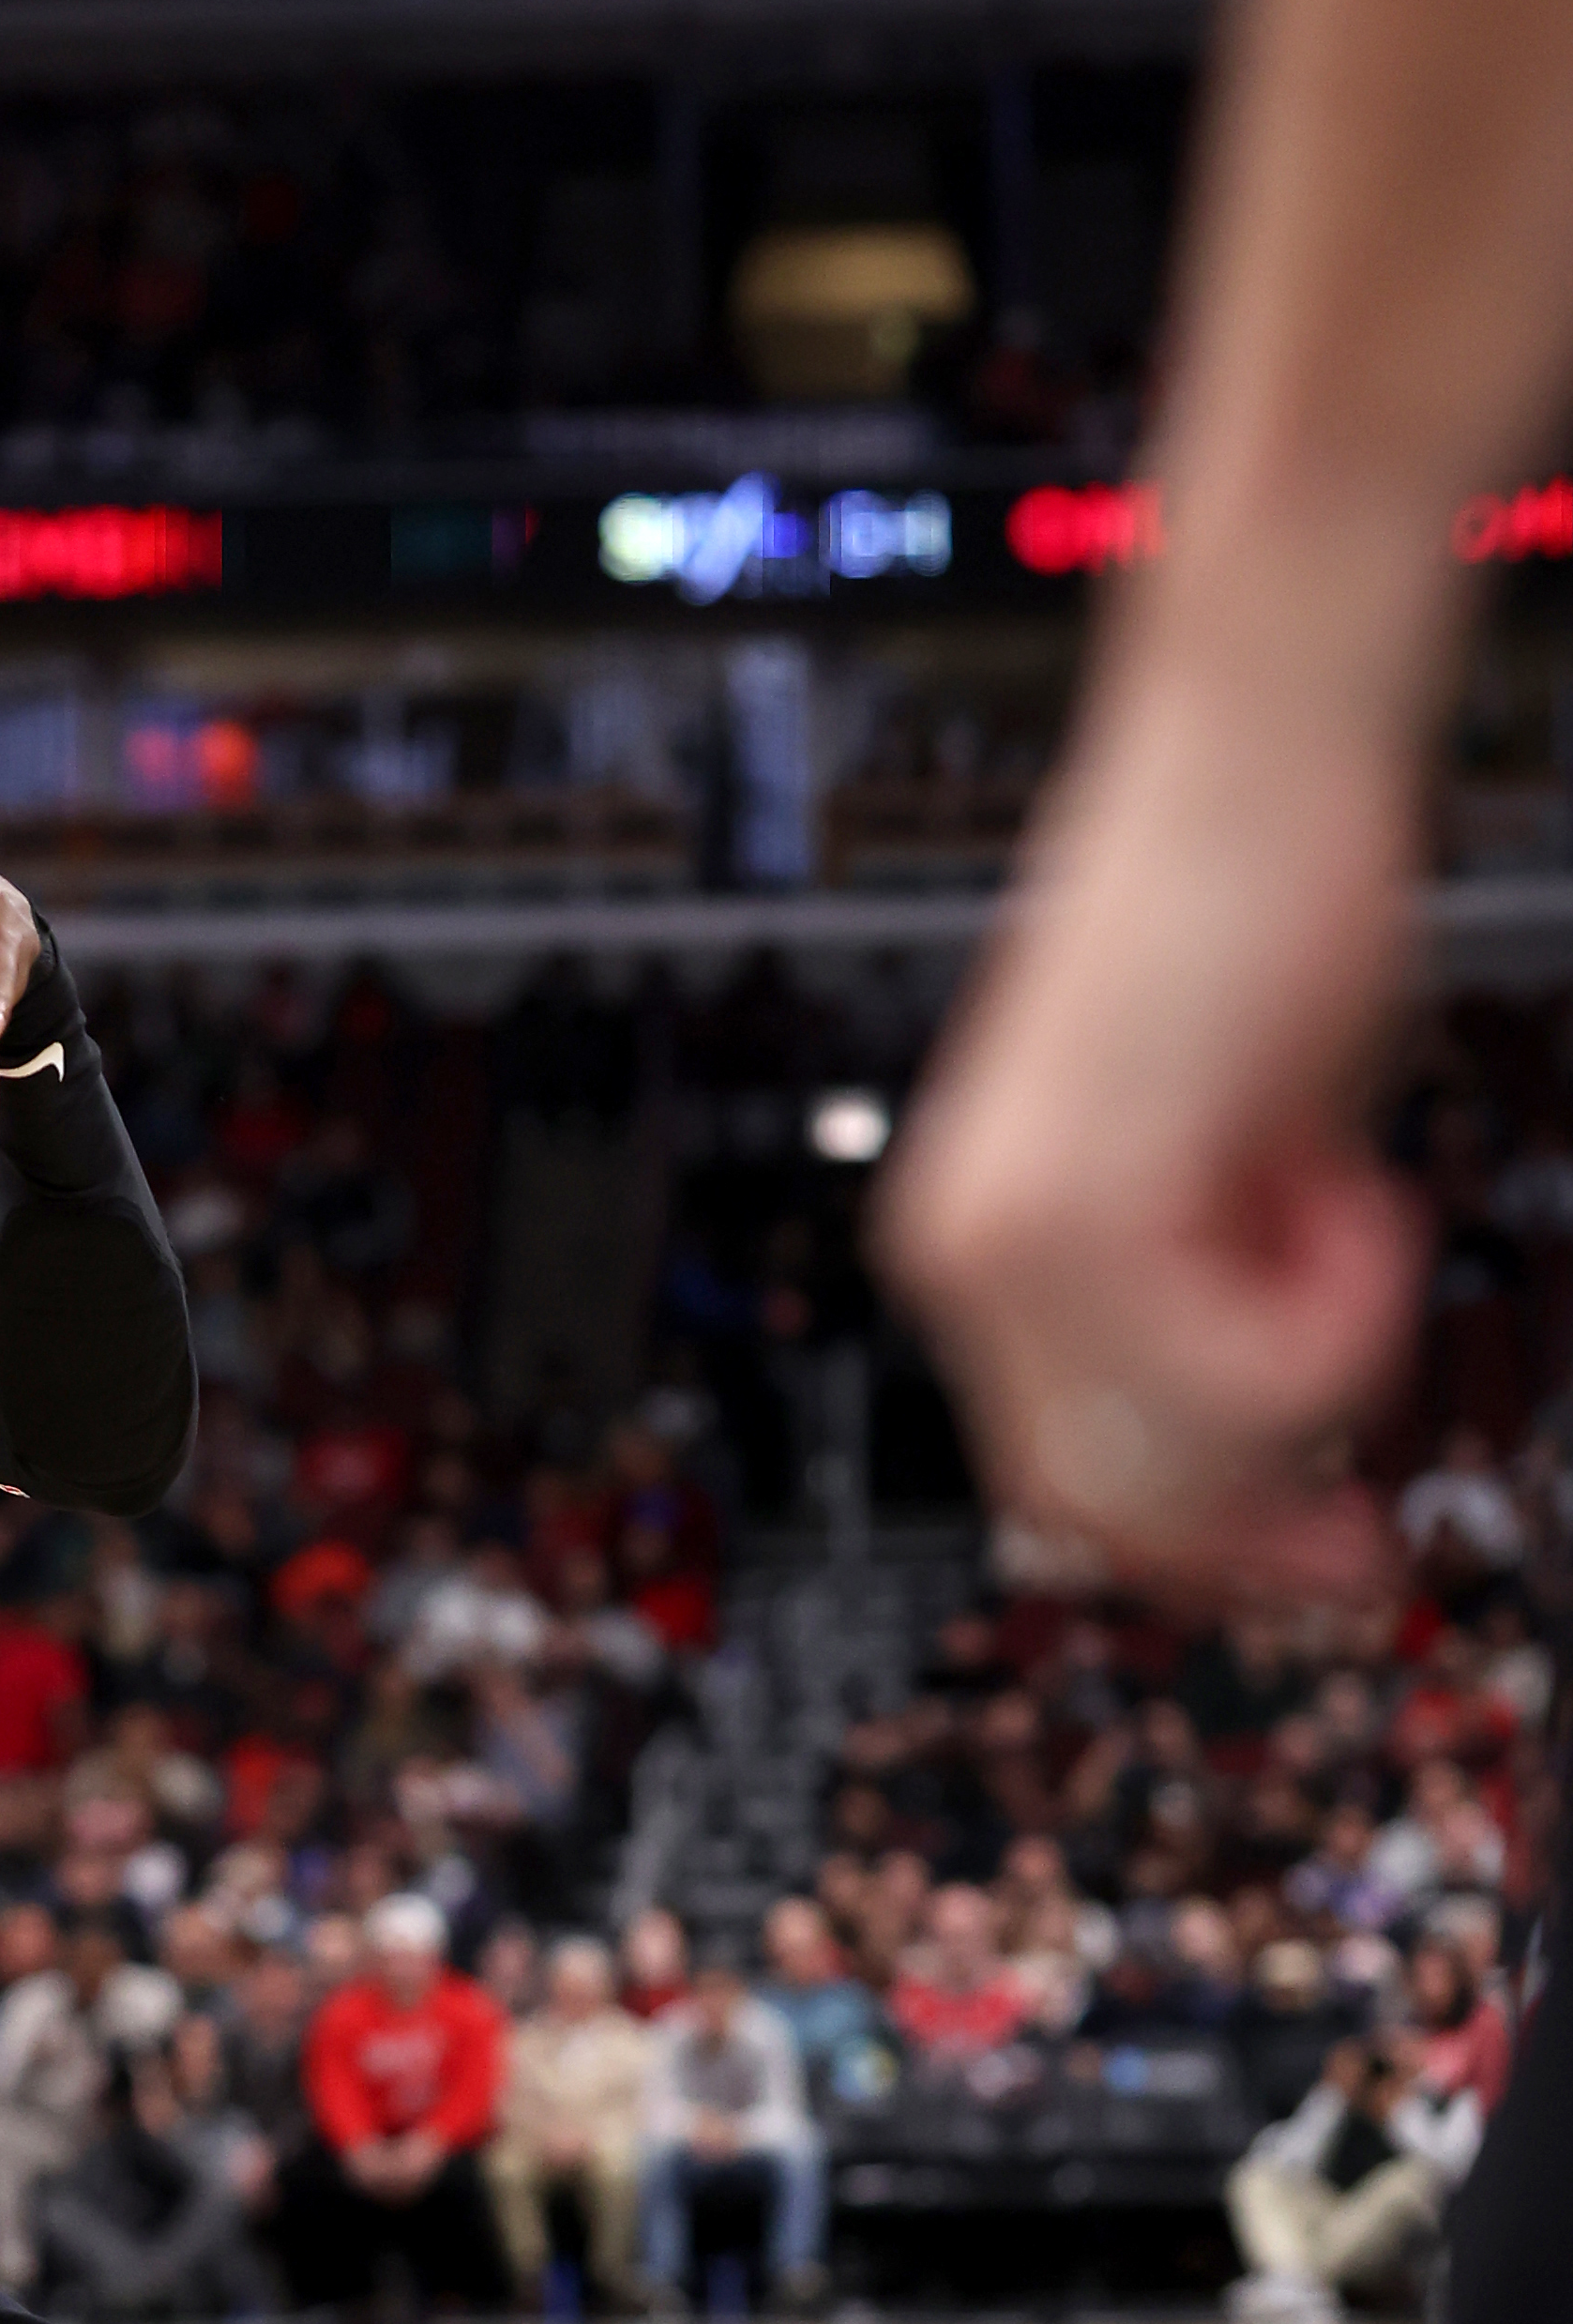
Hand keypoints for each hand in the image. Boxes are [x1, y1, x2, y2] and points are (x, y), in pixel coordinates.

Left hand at [880, 687, 1429, 1599]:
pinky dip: (1338, 1306)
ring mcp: (1004, 1244)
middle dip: (1251, 1543)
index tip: (1306, 1565)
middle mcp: (959, 1261)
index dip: (1190, 1551)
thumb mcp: (1231, 1163)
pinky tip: (1333, 1174)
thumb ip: (1214, 1296)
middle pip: (1108, 1509)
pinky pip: (1245, 1375)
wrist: (1261, 759)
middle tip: (1363, 1552)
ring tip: (1345, 1205)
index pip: (1057, 1484)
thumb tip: (1261, 1449)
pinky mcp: (1081, 1214)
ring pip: (1188, 1457)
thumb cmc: (1258, 920)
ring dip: (1320, 1371)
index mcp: (974, 1250)